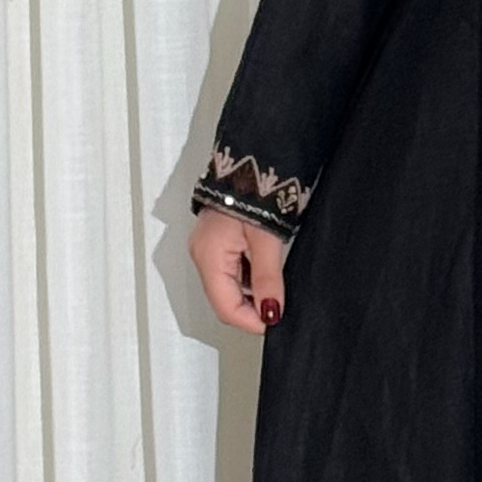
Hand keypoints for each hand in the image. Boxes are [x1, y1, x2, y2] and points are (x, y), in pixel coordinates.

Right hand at [191, 202, 288, 330]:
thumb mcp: (267, 241)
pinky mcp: (218, 241)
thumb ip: (268, 279)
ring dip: (252, 293)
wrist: (253, 159)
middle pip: (225, 300)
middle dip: (252, 308)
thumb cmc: (254, 191)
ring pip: (230, 286)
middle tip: (278, 307)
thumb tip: (271, 312)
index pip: (226, 308)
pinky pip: (232, 270)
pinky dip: (250, 277)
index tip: (275, 321)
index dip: (251, 321)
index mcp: (209, 256)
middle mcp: (203, 255)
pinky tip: (267, 270)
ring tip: (276, 286)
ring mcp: (208, 248)